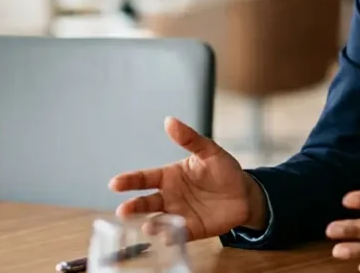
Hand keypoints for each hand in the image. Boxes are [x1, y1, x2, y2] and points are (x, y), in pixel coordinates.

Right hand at [108, 117, 265, 240]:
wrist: (245, 193)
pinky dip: (172, 237)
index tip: (114, 184)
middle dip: (133, 207)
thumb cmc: (223, 170)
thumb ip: (189, 139)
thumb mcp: (209, 151)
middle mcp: (169, 197)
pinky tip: (167, 238)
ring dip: (151, 225)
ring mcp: (178, 215)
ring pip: (158, 221)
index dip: (129, 181)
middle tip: (123, 211)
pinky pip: (179, 235)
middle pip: (145, 203)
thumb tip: (169, 121)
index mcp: (169, 176)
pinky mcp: (192, 230)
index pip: (144, 178)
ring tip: (147, 226)